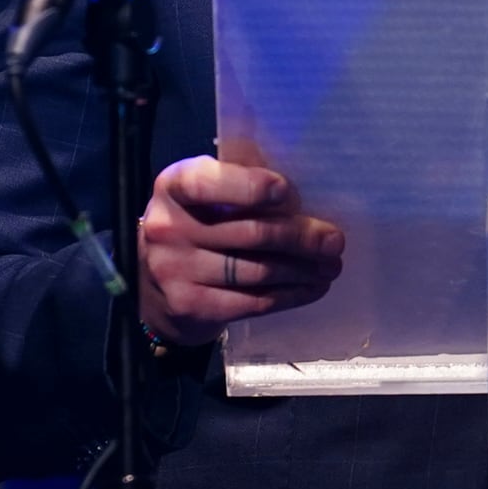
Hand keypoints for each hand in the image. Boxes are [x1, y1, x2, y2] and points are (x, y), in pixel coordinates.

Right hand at [137, 157, 345, 346]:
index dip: (249, 186)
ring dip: (302, 270)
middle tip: (334, 241)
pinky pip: (252, 301)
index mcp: (174, 186)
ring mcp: (175, 270)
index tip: (286, 192)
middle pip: (248, 232)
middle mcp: (168, 227)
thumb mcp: (203, 198)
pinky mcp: (191, 305)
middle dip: (299, 237)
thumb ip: (236, 188)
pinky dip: (289, 295)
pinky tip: (311, 289)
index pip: (209, 183)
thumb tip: (304, 198)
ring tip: (330, 266)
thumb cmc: (194, 226)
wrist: (153, 287)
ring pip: (255, 270)